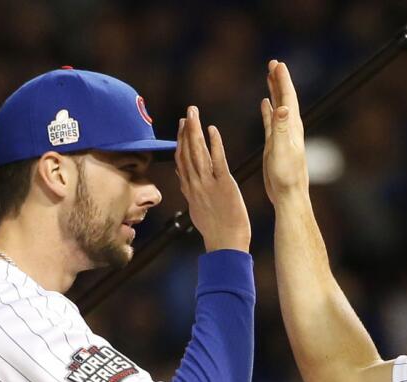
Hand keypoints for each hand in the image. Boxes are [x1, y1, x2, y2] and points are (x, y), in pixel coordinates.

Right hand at [174, 106, 248, 252]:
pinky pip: (217, 161)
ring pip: (198, 153)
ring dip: (195, 131)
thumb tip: (183, 179)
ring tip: (194, 113)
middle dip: (186, 130)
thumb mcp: (197, 209)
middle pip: (187, 153)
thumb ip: (190, 192)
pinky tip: (212, 130)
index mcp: (190, 190)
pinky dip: (214, 144)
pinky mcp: (224, 185)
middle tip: (188, 111)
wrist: (226, 244)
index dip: (180, 141)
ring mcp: (208, 184)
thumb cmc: (216, 230)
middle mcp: (195, 185)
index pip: (181, 161)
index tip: (181, 126)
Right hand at [260, 60, 307, 202]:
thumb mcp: (281, 150)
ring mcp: (283, 136)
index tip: (277, 64)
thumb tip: (284, 107)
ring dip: (274, 91)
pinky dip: (269, 110)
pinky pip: (272, 121)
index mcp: (292, 128)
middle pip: (285, 98)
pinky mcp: (275, 144)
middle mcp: (289, 129)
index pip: (288, 98)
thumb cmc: (286, 176)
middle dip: (279, 80)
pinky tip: (265, 103)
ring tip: (269, 76)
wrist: (288, 195)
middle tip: (273, 63)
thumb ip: (281, 128)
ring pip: (278, 107)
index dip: (282, 80)